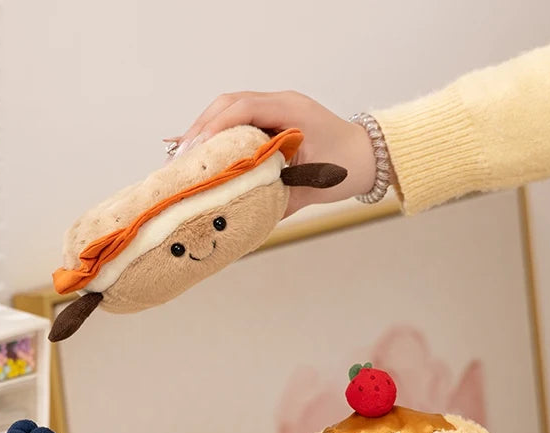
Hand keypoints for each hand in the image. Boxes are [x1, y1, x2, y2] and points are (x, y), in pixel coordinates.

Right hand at [169, 91, 377, 216]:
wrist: (367, 158)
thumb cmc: (344, 170)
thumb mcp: (309, 189)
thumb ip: (275, 198)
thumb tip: (238, 212)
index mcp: (291, 111)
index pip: (242, 109)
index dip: (214, 129)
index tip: (195, 151)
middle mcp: (281, 102)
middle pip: (229, 103)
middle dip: (201, 128)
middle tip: (181, 156)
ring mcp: (277, 107)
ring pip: (230, 108)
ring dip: (206, 129)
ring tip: (184, 155)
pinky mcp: (273, 117)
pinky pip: (239, 117)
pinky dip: (218, 132)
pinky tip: (200, 149)